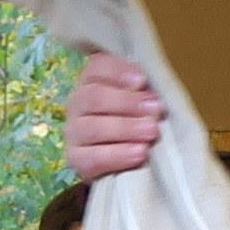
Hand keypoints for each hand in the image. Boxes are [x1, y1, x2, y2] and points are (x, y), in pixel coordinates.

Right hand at [64, 52, 167, 181]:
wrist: (125, 161)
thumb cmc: (140, 121)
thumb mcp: (144, 99)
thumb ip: (145, 91)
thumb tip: (150, 92)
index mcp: (92, 80)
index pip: (97, 68)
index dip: (119, 72)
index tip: (143, 81)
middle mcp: (78, 103)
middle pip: (94, 96)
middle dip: (127, 102)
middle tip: (156, 110)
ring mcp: (74, 132)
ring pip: (92, 127)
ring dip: (125, 128)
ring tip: (151, 131)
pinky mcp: (76, 160)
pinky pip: (93, 158)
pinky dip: (118, 155)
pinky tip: (139, 153)